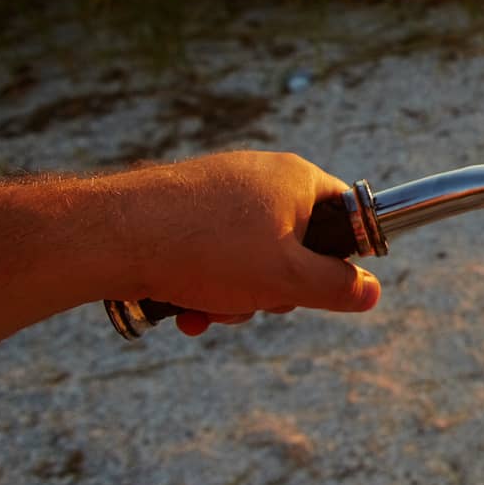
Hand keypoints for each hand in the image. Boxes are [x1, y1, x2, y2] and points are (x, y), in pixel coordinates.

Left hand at [114, 151, 380, 335]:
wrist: (110, 236)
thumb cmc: (207, 251)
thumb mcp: (287, 280)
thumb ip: (337, 287)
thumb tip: (373, 292)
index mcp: (296, 179)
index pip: (342, 213)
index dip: (338, 255)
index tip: (318, 285)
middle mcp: (259, 175)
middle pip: (293, 241)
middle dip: (274, 285)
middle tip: (256, 302)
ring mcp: (217, 189)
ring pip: (248, 253)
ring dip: (234, 294)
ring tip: (207, 310)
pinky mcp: (181, 206)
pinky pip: (210, 250)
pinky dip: (203, 283)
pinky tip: (183, 308)